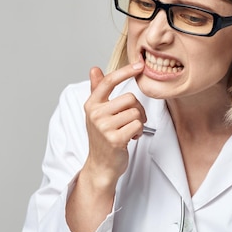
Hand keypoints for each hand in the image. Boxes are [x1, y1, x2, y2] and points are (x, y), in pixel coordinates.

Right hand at [82, 61, 145, 190]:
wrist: (101, 166)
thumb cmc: (102, 138)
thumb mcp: (97, 113)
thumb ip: (96, 90)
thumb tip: (94, 69)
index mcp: (91, 104)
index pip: (109, 81)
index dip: (125, 71)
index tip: (139, 65)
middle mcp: (95, 114)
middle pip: (130, 98)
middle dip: (138, 110)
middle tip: (132, 121)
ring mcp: (104, 127)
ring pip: (136, 113)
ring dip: (138, 123)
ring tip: (129, 131)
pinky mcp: (114, 139)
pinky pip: (137, 125)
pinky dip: (138, 132)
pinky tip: (130, 138)